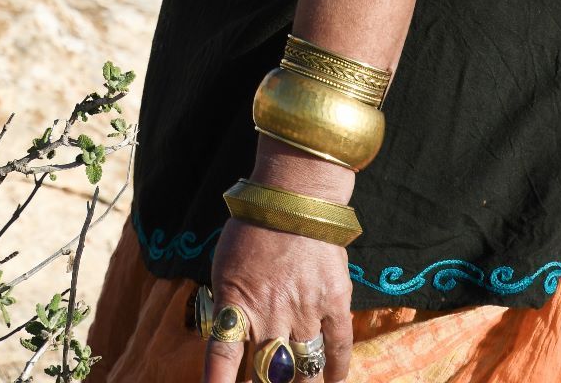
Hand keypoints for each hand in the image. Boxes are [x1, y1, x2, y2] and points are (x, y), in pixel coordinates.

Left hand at [202, 145, 354, 382]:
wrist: (294, 196)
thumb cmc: (251, 228)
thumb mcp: (224, 266)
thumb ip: (227, 305)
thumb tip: (225, 337)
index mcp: (237, 303)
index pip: (222, 358)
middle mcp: (270, 314)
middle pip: (268, 374)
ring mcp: (305, 311)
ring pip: (304, 369)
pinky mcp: (335, 302)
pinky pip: (337, 348)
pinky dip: (335, 371)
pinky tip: (332, 382)